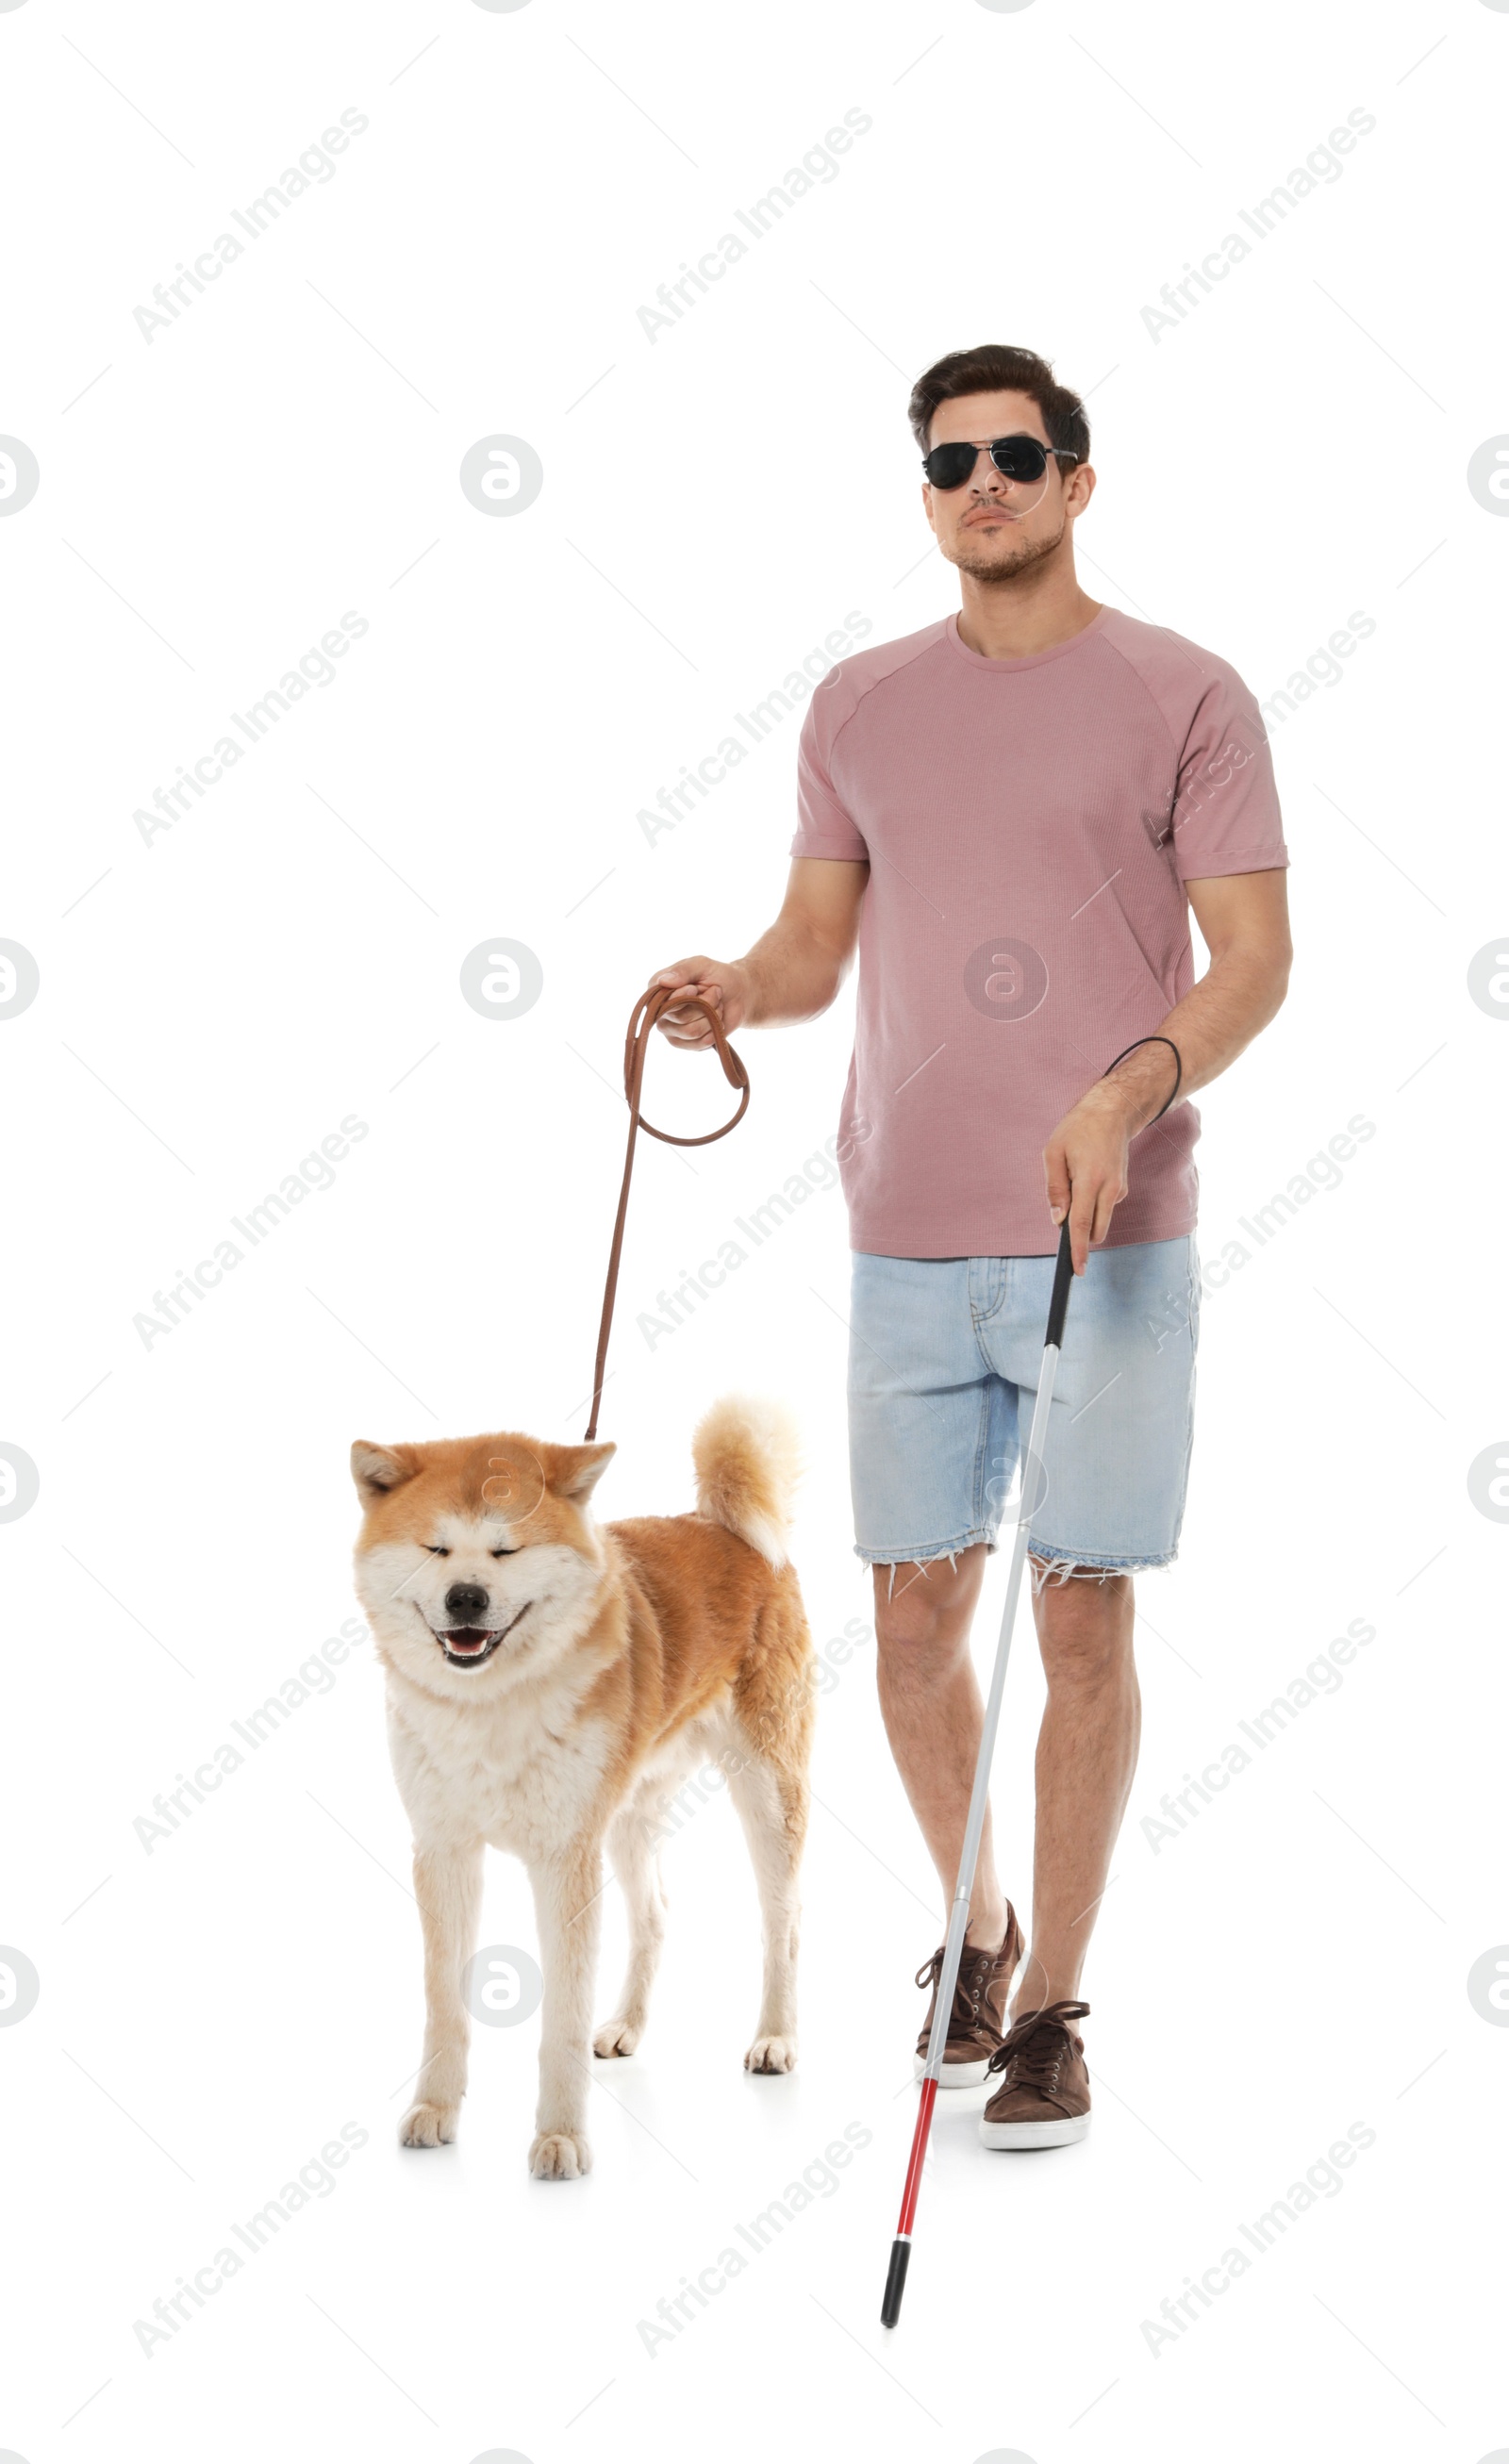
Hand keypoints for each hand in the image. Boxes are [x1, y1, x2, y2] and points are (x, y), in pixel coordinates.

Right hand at [647, 957, 749, 1048]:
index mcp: (658, 990)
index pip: (663, 1002)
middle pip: (680, 1018)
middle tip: (715, 993)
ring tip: (717, 1006)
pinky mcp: (684, 1043)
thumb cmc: (718, 976)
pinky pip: (697, 1044)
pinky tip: (717, 1021)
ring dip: (711, 1017)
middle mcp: (660, 1012)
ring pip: (691, 1031)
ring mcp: (671, 1030)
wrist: (739, 994)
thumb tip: (663, 981)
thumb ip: (683, 970)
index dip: (683, 996)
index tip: (696, 988)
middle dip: (705, 1004)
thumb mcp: (702, 965)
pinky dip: (713, 1031)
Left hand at [1042, 1084, 1138, 1273]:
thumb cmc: (1077, 1130)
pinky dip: (1092, 1204)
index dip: (1078, 1250)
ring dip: (1086, 1217)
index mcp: (1090, 1180)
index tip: (1077, 1270)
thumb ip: (1054, 1188)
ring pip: (1101, 1221)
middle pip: (1095, 1230)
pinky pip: (1103, 1207)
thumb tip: (1058, 1219)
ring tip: (1075, 1183)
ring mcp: (1119, 1190)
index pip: (1082, 1224)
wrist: (1112, 1113)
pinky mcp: (1122, 1189)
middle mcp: (1110, 1189)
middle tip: (1063, 1214)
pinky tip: (1086, 1177)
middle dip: (1080, 1235)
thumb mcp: (1054, 1152)